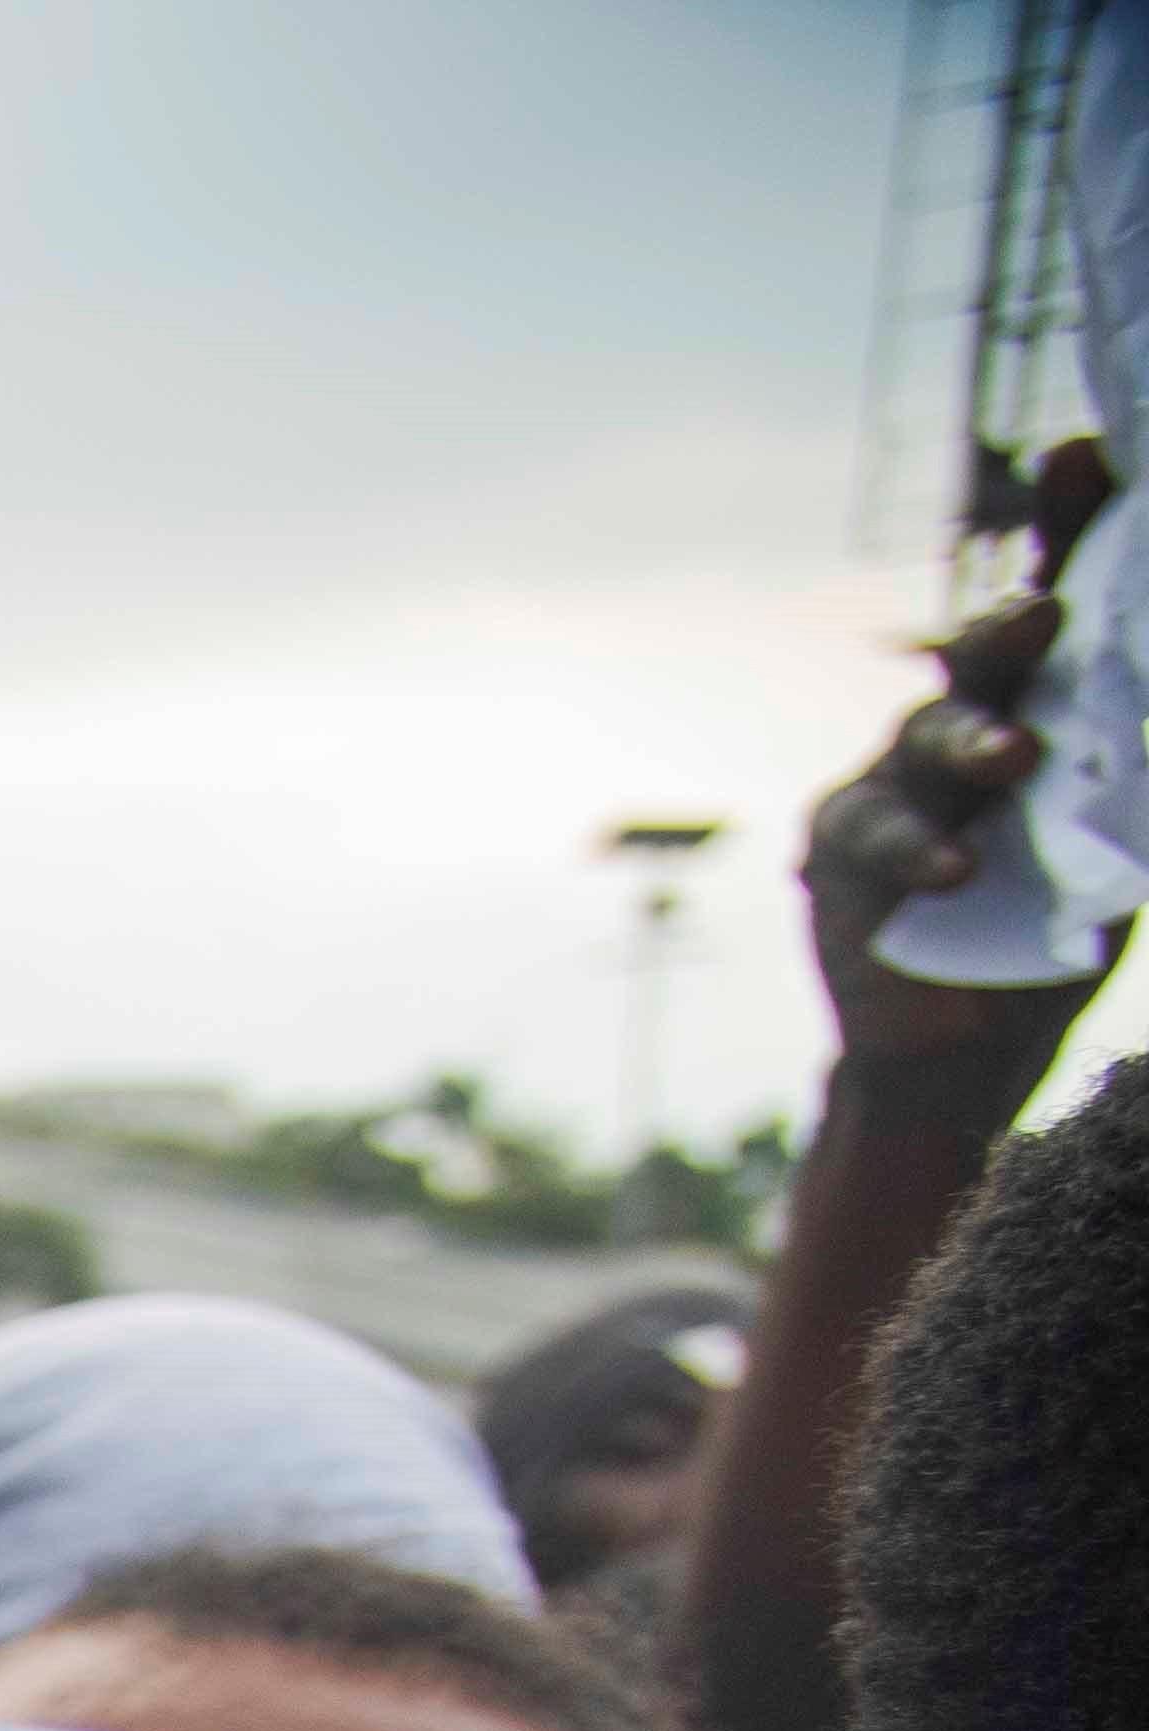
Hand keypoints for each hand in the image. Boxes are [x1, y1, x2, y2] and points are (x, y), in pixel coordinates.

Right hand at [808, 441, 1122, 1085]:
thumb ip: (1140, 762)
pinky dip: (921, 851)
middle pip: (982, 656)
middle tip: (1045, 613)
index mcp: (1039, 704)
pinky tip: (955, 868)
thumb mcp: (1129, 834)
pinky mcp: (840, 853)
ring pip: (929, 741)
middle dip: (1009, 627)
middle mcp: (962, 724)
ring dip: (971, 746)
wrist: (969, 1048)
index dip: (1069, 522)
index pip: (1060, 598)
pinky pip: (877, 837)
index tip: (1089, 454)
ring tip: (1012, 760)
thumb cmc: (1060, 923)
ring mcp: (891, 784)